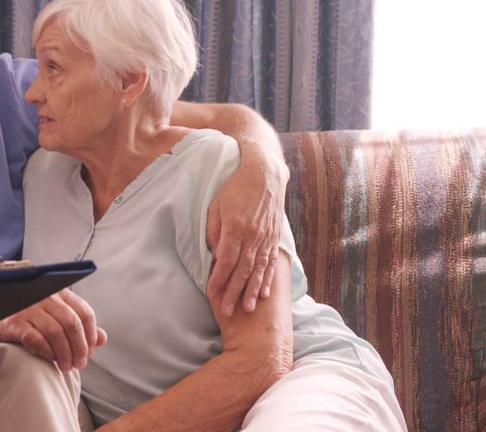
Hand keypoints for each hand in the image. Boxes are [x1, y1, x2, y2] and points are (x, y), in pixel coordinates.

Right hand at [0, 289, 106, 371]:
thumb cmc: (23, 318)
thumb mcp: (52, 317)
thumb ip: (77, 325)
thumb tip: (102, 338)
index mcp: (56, 292)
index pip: (84, 311)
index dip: (90, 335)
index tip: (89, 351)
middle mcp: (43, 296)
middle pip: (72, 323)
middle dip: (80, 348)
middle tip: (78, 364)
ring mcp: (27, 308)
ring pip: (56, 332)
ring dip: (65, 354)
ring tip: (64, 367)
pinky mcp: (12, 322)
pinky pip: (36, 339)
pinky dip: (47, 352)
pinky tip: (49, 360)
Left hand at [205, 152, 285, 314]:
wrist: (265, 175)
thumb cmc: (235, 189)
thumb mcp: (216, 205)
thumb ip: (214, 230)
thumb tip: (213, 253)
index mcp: (236, 226)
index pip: (227, 259)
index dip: (219, 277)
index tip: (212, 292)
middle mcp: (254, 235)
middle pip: (243, 269)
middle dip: (234, 291)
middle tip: (227, 310)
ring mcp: (266, 238)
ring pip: (259, 269)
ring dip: (252, 290)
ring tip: (247, 308)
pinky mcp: (274, 238)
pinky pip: (271, 263)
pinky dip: (267, 279)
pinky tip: (264, 293)